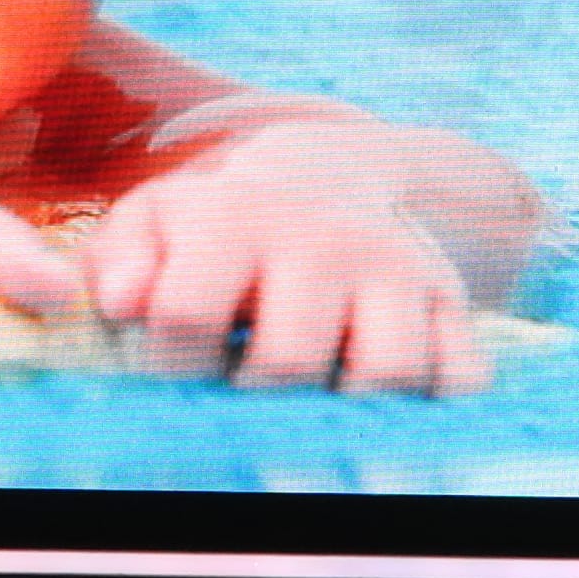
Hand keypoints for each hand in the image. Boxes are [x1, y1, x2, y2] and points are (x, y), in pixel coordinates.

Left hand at [84, 120, 496, 395]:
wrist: (326, 171)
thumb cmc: (220, 220)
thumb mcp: (154, 220)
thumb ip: (117, 261)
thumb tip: (121, 303)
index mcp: (236, 221)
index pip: (187, 315)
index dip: (170, 363)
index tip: (178, 365)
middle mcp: (323, 242)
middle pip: (289, 359)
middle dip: (255, 395)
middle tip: (247, 387)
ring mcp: (395, 270)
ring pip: (387, 372)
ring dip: (348, 406)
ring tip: (318, 394)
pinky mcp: (448, 297)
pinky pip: (461, 374)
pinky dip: (428, 400)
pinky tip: (378, 391)